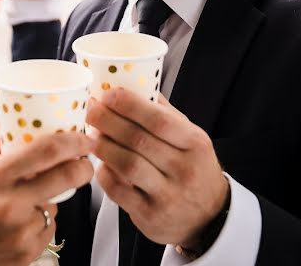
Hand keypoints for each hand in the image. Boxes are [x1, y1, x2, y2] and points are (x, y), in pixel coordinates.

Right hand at [0, 128, 94, 265]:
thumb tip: (13, 119)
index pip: (47, 151)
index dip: (73, 141)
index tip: (83, 137)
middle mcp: (9, 205)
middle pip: (67, 177)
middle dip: (83, 166)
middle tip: (84, 161)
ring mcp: (21, 231)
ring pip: (57, 205)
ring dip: (52, 198)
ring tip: (27, 201)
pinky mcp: (28, 252)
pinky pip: (49, 227)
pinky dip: (42, 221)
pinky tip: (22, 222)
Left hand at [86, 89, 228, 248]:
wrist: (210, 217)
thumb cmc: (195, 169)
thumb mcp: (192, 139)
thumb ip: (166, 114)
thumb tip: (137, 83)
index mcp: (195, 143)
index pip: (159, 120)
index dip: (130, 105)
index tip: (108, 94)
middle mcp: (184, 169)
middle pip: (138, 140)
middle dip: (108, 121)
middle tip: (91, 109)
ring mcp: (167, 195)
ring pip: (126, 165)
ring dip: (103, 146)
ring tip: (91, 135)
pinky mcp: (150, 216)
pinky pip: (118, 191)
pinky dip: (104, 173)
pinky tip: (99, 162)